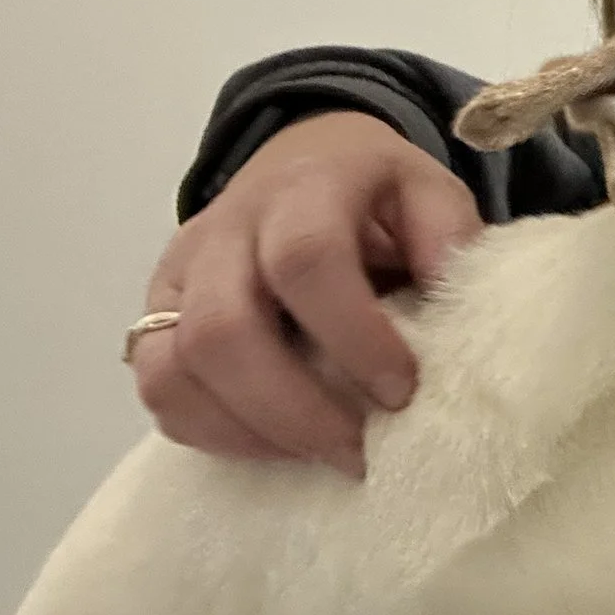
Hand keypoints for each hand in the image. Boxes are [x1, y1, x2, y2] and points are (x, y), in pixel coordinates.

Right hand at [132, 112, 482, 474]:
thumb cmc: (374, 196)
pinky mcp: (155, 316)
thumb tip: (460, 308)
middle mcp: (225, 230)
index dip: (352, 335)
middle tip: (359, 451)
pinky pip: (159, 390)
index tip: (401, 391)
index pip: (304, 259)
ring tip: (321, 454)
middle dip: (294, 409)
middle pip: (223, 329)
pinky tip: (278, 443)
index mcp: (302, 189)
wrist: (304, 161)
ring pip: (173, 368)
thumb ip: (449, 238)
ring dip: (251, 430)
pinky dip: (215, 432)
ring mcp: (178, 275)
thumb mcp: (427, 192)